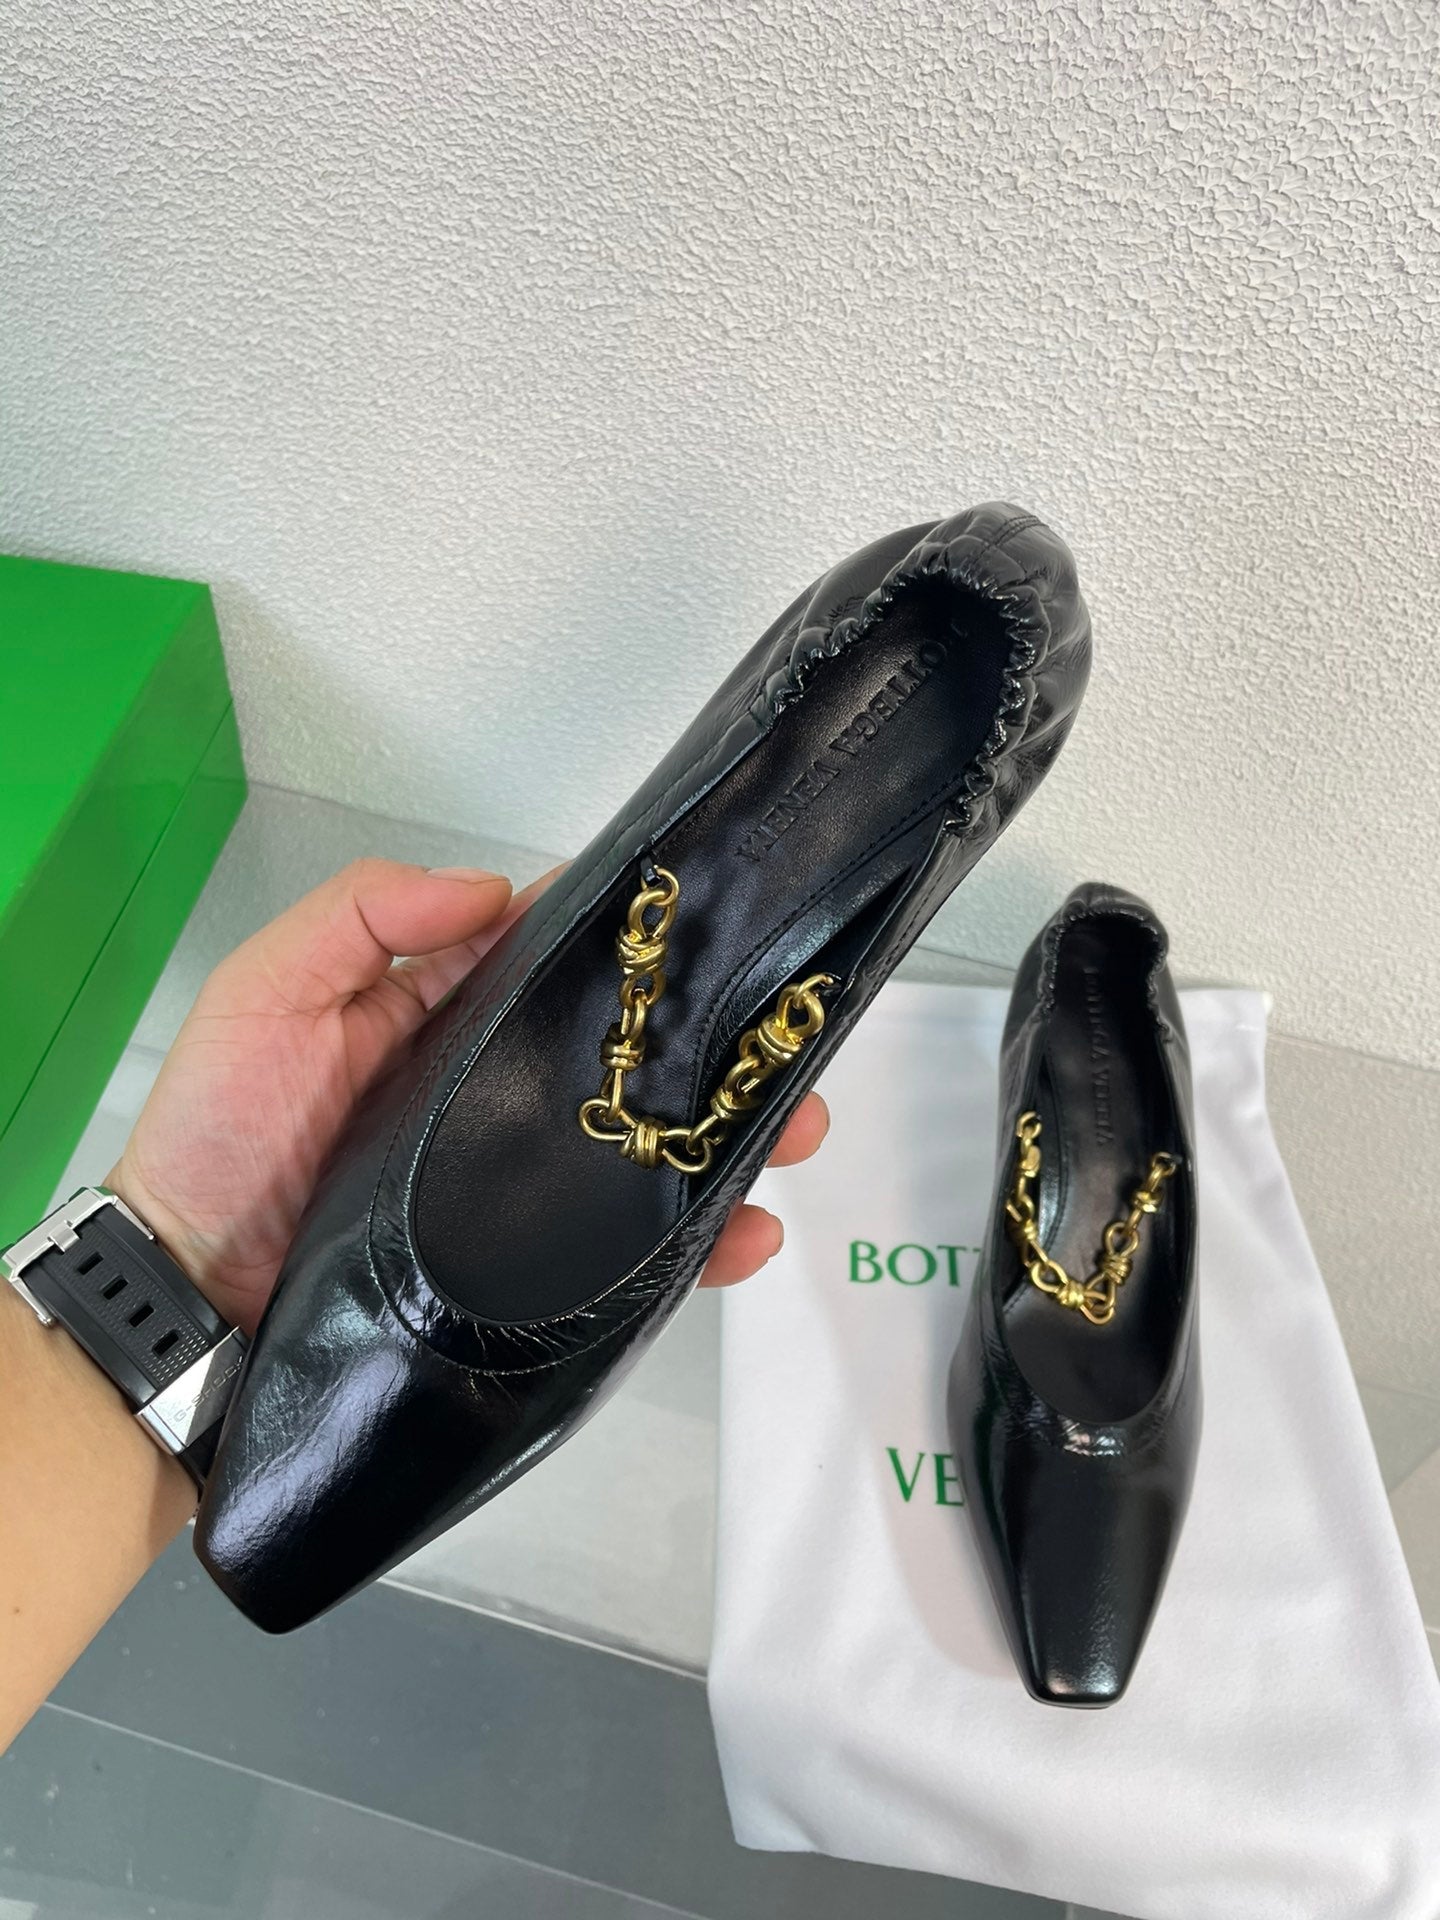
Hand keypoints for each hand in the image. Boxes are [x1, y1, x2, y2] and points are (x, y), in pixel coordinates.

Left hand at [110, 860, 828, 1333]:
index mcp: (444, 1010)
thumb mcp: (265, 995)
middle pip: (624, 1055)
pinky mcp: (525, 1269)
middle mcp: (494, 1090)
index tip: (715, 923)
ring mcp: (515, 1182)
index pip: (555, 953)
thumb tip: (493, 885)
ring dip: (728, 1135)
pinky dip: (695, 1248)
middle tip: (788, 1043)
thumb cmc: (218, 1140)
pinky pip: (624, 1255)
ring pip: (643, 1149)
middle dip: (713, 1043)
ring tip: (791, 1131)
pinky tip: (745, 1235)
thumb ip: (360, 916)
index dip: (633, 939)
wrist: (193, 1306)